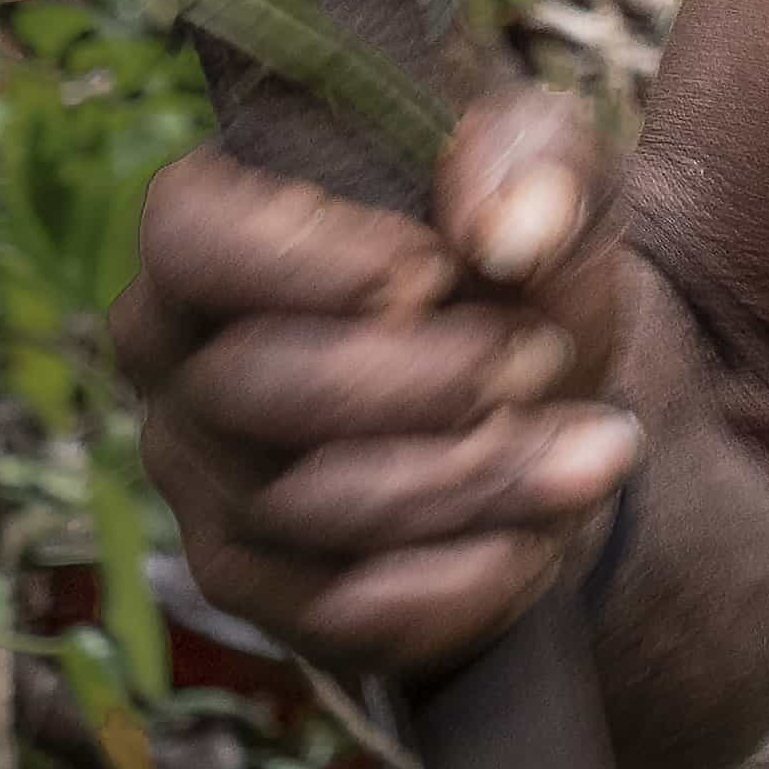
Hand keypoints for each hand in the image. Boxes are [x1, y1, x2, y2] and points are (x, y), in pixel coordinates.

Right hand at [110, 87, 642, 685]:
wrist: (553, 397)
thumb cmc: (521, 266)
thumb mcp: (556, 180)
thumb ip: (538, 157)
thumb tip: (506, 227)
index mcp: (210, 237)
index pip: (186, 235)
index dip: (300, 259)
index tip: (432, 272)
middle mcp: (179, 366)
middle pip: (256, 386)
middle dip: (425, 381)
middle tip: (540, 359)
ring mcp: (206, 486)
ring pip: (307, 506)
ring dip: (468, 480)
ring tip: (589, 445)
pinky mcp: (260, 588)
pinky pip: (337, 611)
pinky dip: (459, 579)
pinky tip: (542, 537)